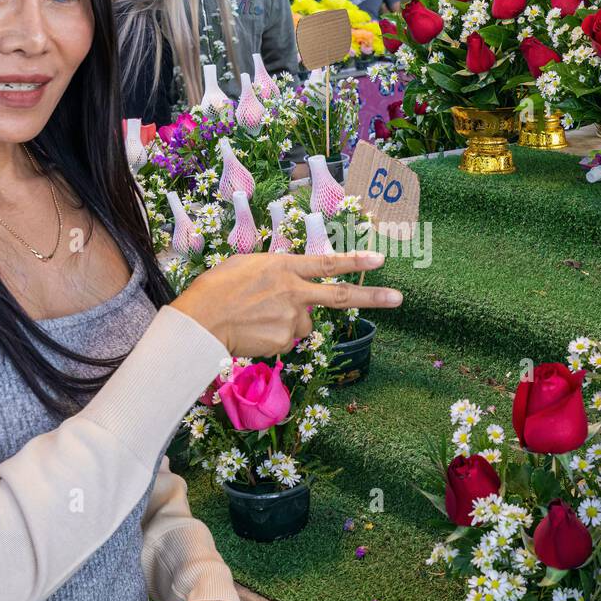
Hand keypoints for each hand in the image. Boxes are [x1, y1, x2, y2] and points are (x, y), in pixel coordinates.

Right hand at [170, 250, 402, 357]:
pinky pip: (287, 340)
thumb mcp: (247, 265)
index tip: (381, 259)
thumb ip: (275, 272)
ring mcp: (291, 318)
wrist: (201, 320)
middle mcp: (294, 291)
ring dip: (288, 322)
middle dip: (373, 296)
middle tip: (399, 298)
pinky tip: (253, 331)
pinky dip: (274, 338)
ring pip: (303, 324)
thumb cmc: (216, 289)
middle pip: (341, 296)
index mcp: (284, 268)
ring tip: (257, 318)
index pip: (327, 263)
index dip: (356, 260)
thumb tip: (291, 285)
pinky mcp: (283, 341)